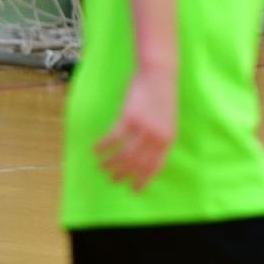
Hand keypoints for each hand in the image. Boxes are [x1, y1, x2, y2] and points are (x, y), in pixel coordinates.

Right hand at [95, 70, 176, 191]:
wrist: (160, 75)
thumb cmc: (163, 97)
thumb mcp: (168, 120)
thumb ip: (160, 138)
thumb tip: (147, 156)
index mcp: (168, 139)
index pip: (155, 166)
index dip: (143, 179)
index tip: (133, 189)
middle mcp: (157, 136)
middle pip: (136, 164)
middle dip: (123, 174)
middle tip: (112, 180)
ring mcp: (143, 127)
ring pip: (123, 154)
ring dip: (110, 163)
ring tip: (102, 167)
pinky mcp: (130, 117)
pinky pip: (113, 138)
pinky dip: (103, 146)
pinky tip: (95, 150)